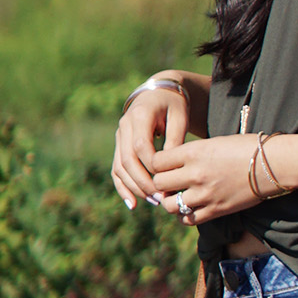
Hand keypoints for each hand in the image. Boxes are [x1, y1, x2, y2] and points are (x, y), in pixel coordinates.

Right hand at [111, 80, 203, 210]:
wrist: (159, 93)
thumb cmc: (174, 105)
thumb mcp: (180, 117)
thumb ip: (175, 140)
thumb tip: (170, 170)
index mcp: (140, 115)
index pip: (140, 146)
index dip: (152, 166)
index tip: (167, 181)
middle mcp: (124, 125)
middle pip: (127, 160)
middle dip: (142, 182)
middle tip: (160, 199)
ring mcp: (119, 136)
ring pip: (120, 167)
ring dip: (134, 188)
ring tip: (153, 202)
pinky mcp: (119, 146)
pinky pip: (117, 169)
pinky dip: (123, 187)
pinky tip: (132, 204)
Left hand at [145, 133, 264, 227]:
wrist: (273, 164)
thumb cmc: (246, 148)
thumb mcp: (214, 142)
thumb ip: (191, 153)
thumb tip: (172, 163)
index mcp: (193, 152)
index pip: (157, 161)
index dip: (157, 164)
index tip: (163, 165)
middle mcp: (195, 173)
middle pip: (159, 183)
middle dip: (161, 183)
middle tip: (168, 182)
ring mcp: (204, 194)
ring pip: (168, 205)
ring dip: (170, 201)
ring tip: (177, 196)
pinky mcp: (215, 210)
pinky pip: (188, 219)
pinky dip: (184, 215)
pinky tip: (190, 208)